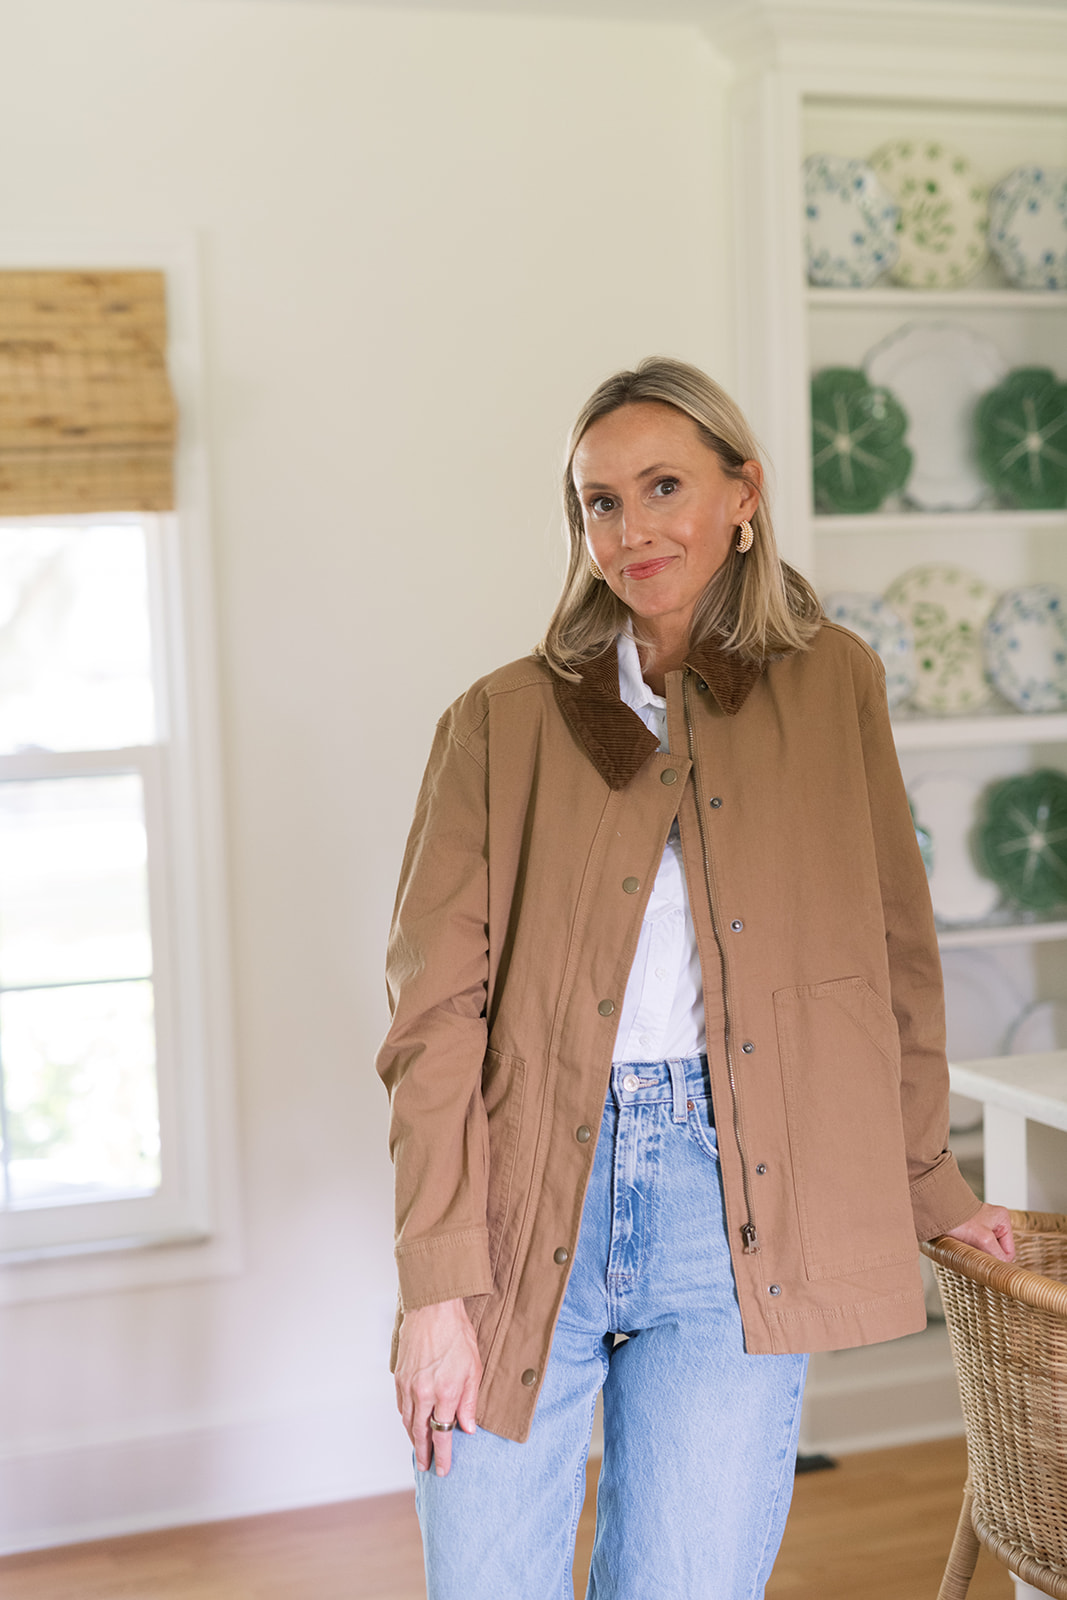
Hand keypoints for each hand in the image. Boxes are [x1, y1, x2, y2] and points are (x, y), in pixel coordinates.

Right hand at [394, 1298, 481, 1476]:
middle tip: (426, 1468)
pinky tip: (411, 1423)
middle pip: (421, 1433)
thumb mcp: (474, 1369)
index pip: (442, 1435)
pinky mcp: (400, 1376)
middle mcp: (424, 1393)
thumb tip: (468, 1428)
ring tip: (419, 1450)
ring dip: (413, 1439)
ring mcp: (409, 1385)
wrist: (434, 1308)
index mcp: (445, 1393)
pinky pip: (401, 1405)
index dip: (442, 1456)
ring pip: (408, 1421)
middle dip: (424, 1454)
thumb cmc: (458, 1334)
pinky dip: (406, 1419)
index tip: (442, 1471)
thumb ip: (470, 1402)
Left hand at [942, 1202, 1014, 1261]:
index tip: (986, 1262)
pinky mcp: (971, 1230)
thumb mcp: (983, 1239)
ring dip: (977, 1252)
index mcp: (1002, 1220)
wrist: (935, 1210)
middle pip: (996, 1251)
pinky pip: (976, 1246)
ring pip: (986, 1250)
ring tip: (966, 1246)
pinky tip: (962, 1245)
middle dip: (986, 1255)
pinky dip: (970, 1249)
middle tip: (974, 1252)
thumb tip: (1005, 1269)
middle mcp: (994, 1221)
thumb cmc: (957, 1219)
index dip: (998, 1260)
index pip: (1008, 1252)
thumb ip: (997, 1255)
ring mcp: (982, 1225)